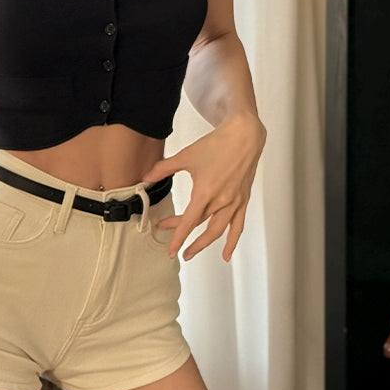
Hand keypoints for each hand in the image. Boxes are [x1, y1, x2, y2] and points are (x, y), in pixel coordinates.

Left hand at [142, 114, 265, 261]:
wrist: (243, 136)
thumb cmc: (217, 144)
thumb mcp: (186, 156)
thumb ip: (164, 169)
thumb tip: (146, 177)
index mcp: (206, 191)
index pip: (189, 221)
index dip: (178, 237)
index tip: (171, 250)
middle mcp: (221, 200)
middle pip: (200, 225)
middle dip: (184, 237)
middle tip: (173, 245)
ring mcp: (234, 202)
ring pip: (218, 230)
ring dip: (204, 244)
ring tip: (191, 252)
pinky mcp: (242, 200)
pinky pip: (238, 226)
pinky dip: (232, 241)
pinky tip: (226, 253)